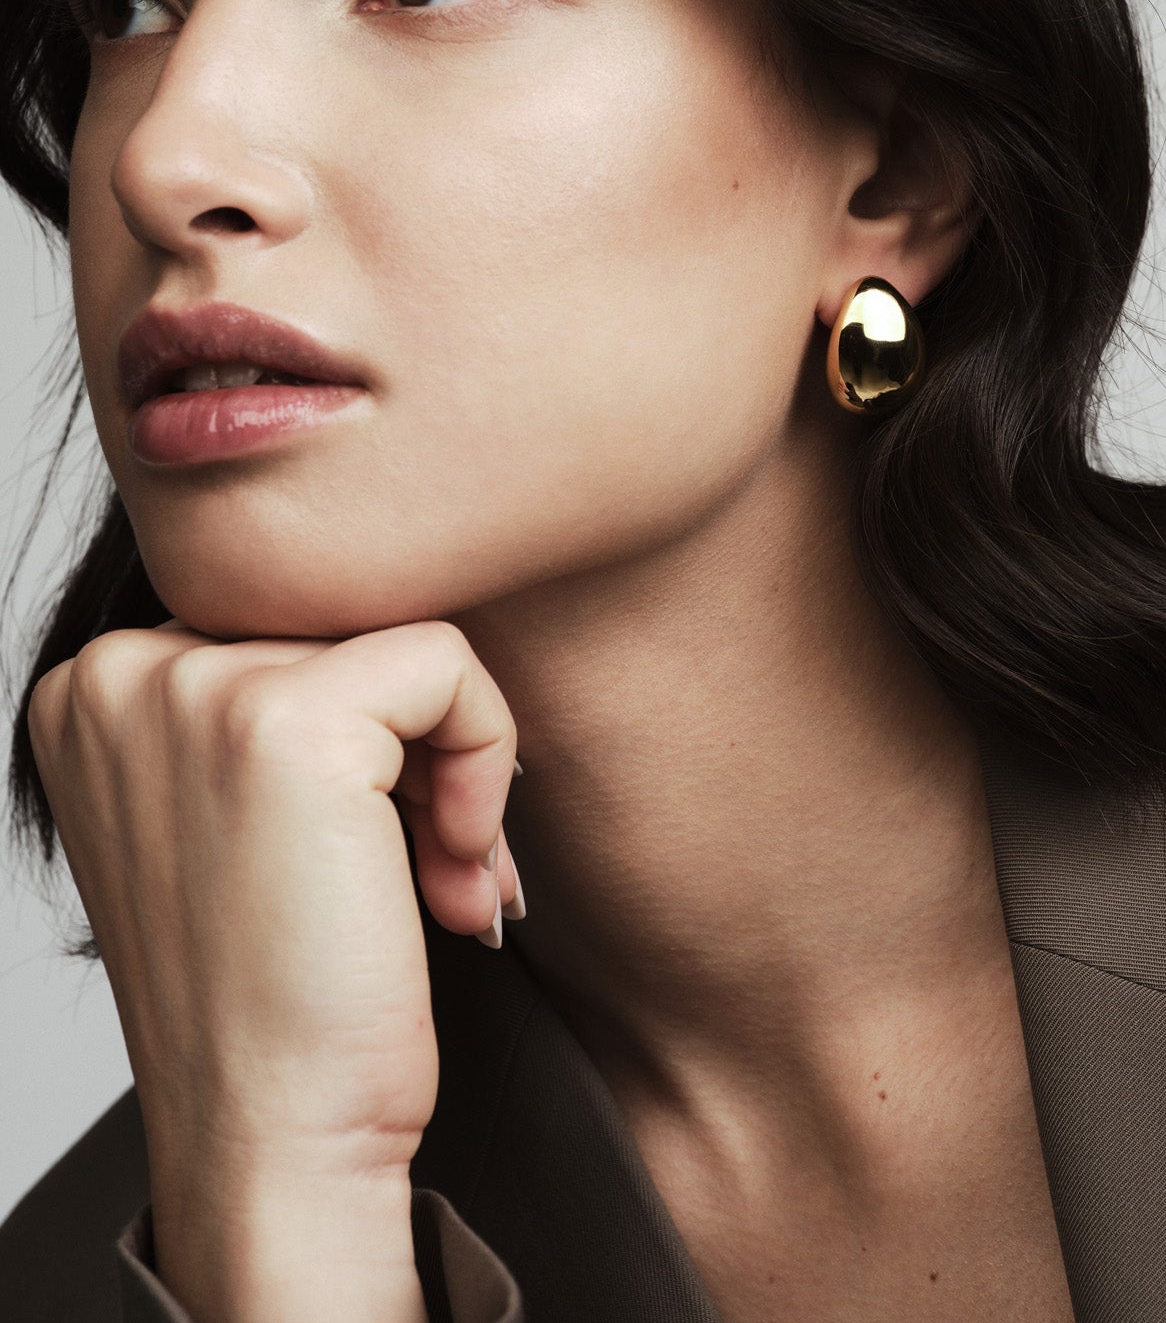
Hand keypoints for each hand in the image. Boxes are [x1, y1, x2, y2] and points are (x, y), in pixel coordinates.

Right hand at [26, 618, 518, 1320]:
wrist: (273, 1145)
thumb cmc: (271, 995)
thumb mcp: (231, 813)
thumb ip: (269, 697)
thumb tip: (395, 608)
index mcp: (91, 689)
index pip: (289, 618)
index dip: (362, 731)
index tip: (373, 847)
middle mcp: (116, 673)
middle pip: (346, 615)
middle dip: (414, 745)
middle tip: (428, 868)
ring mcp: (191, 689)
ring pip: (406, 637)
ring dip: (454, 763)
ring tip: (440, 878)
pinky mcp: (287, 722)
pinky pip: (449, 665)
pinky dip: (487, 757)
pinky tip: (455, 869)